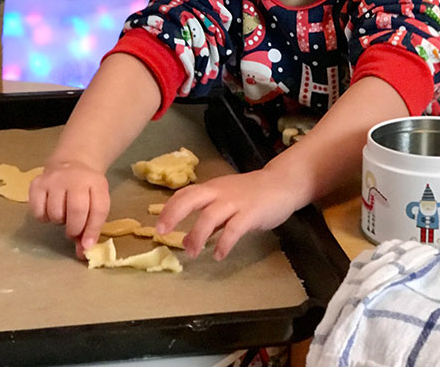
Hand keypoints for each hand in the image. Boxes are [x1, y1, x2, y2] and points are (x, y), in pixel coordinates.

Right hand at [29, 161, 109, 257]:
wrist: (72, 162)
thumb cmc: (86, 189)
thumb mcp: (96, 202)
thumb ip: (91, 227)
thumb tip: (82, 252)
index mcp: (96, 182)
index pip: (98, 209)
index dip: (92, 231)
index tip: (87, 246)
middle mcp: (75, 178)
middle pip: (76, 211)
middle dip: (74, 229)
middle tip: (73, 230)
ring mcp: (54, 179)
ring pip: (55, 213)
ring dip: (59, 221)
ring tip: (63, 212)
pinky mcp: (37, 183)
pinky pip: (38, 212)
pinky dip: (44, 217)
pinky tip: (50, 208)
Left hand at [156, 168, 302, 260]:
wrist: (282, 184)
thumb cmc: (252, 194)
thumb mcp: (227, 203)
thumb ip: (209, 220)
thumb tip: (188, 240)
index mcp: (212, 188)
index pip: (185, 194)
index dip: (169, 208)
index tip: (158, 226)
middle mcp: (220, 192)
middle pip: (192, 198)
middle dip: (174, 214)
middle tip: (162, 232)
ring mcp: (236, 202)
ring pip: (210, 215)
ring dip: (198, 235)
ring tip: (191, 253)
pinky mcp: (251, 213)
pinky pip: (234, 228)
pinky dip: (224, 242)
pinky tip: (218, 254)